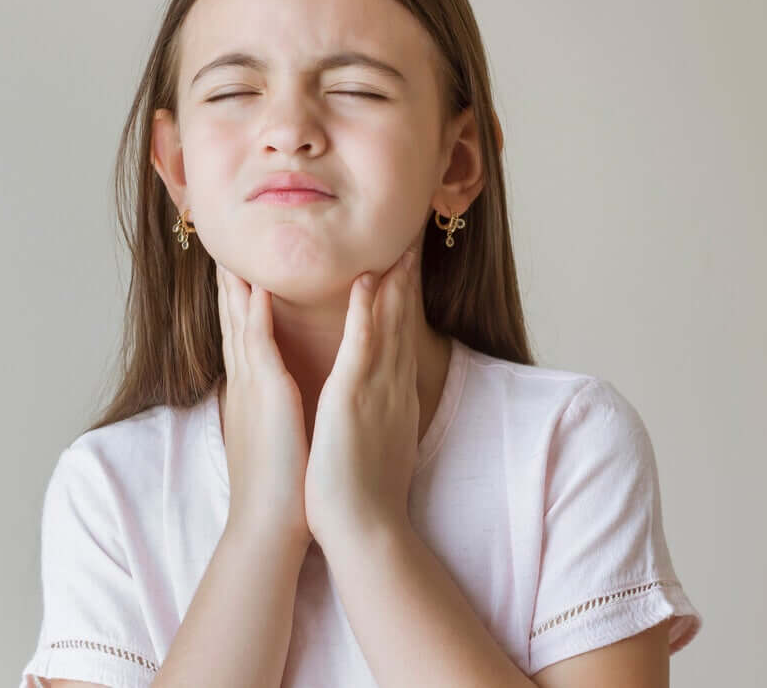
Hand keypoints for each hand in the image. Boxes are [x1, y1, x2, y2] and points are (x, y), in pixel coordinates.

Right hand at [215, 263, 311, 546]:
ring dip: (240, 285)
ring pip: (243, 323)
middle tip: (226, 245)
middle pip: (235, 320)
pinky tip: (259, 288)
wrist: (270, 526)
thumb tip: (279, 396)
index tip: (238, 267)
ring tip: (235, 250)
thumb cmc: (280, 487)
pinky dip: (258, 315)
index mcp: (252, 391)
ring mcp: (254, 388)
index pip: (244, 334)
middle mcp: (247, 383)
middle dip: (231, 282)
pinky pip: (260, 347)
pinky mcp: (268, 397)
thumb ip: (272, 409)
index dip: (240, 299)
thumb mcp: (274, 435)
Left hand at [304, 245, 422, 545]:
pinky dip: (365, 312)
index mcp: (395, 395)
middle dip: (408, 278)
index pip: (402, 336)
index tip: (406, 265)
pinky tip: (367, 281)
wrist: (363, 527)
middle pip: (404, 321)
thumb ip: (383, 416)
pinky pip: (362, 345)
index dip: (406, 298)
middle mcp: (393, 385)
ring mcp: (376, 389)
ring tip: (399, 243)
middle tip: (413, 239)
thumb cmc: (366, 493)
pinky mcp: (353, 397)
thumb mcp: (381, 443)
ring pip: (388, 324)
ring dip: (393, 281)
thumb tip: (384, 405)